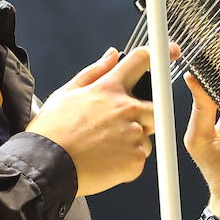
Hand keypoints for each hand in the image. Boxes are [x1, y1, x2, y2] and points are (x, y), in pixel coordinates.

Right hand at [28, 47, 156, 196]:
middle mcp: (126, 109)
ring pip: (148, 134)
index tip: (172, 53)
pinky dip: (128, 161)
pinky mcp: (136, 160)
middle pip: (156, 105)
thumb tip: (111, 55)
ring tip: (106, 147)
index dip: (160, 54)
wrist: (47, 166)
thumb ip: (94, 72)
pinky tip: (106, 161)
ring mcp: (134, 135)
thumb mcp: (66, 93)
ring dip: (134, 139)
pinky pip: (140, 158)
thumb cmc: (52, 132)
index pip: (141, 61)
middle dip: (145, 113)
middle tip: (120, 126)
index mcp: (109, 89)